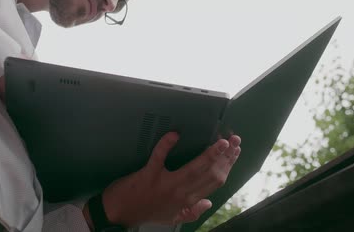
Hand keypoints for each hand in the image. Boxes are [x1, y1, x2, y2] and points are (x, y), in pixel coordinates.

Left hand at [99, 132, 240, 227]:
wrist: (118, 213)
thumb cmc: (145, 212)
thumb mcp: (172, 218)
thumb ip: (192, 212)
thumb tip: (209, 203)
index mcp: (187, 201)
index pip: (215, 182)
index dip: (228, 166)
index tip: (235, 152)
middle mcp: (180, 192)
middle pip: (209, 173)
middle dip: (225, 157)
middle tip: (233, 141)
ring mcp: (165, 183)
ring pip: (194, 167)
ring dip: (210, 153)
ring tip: (221, 141)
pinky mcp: (148, 174)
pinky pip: (159, 157)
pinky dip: (166, 145)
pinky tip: (175, 134)